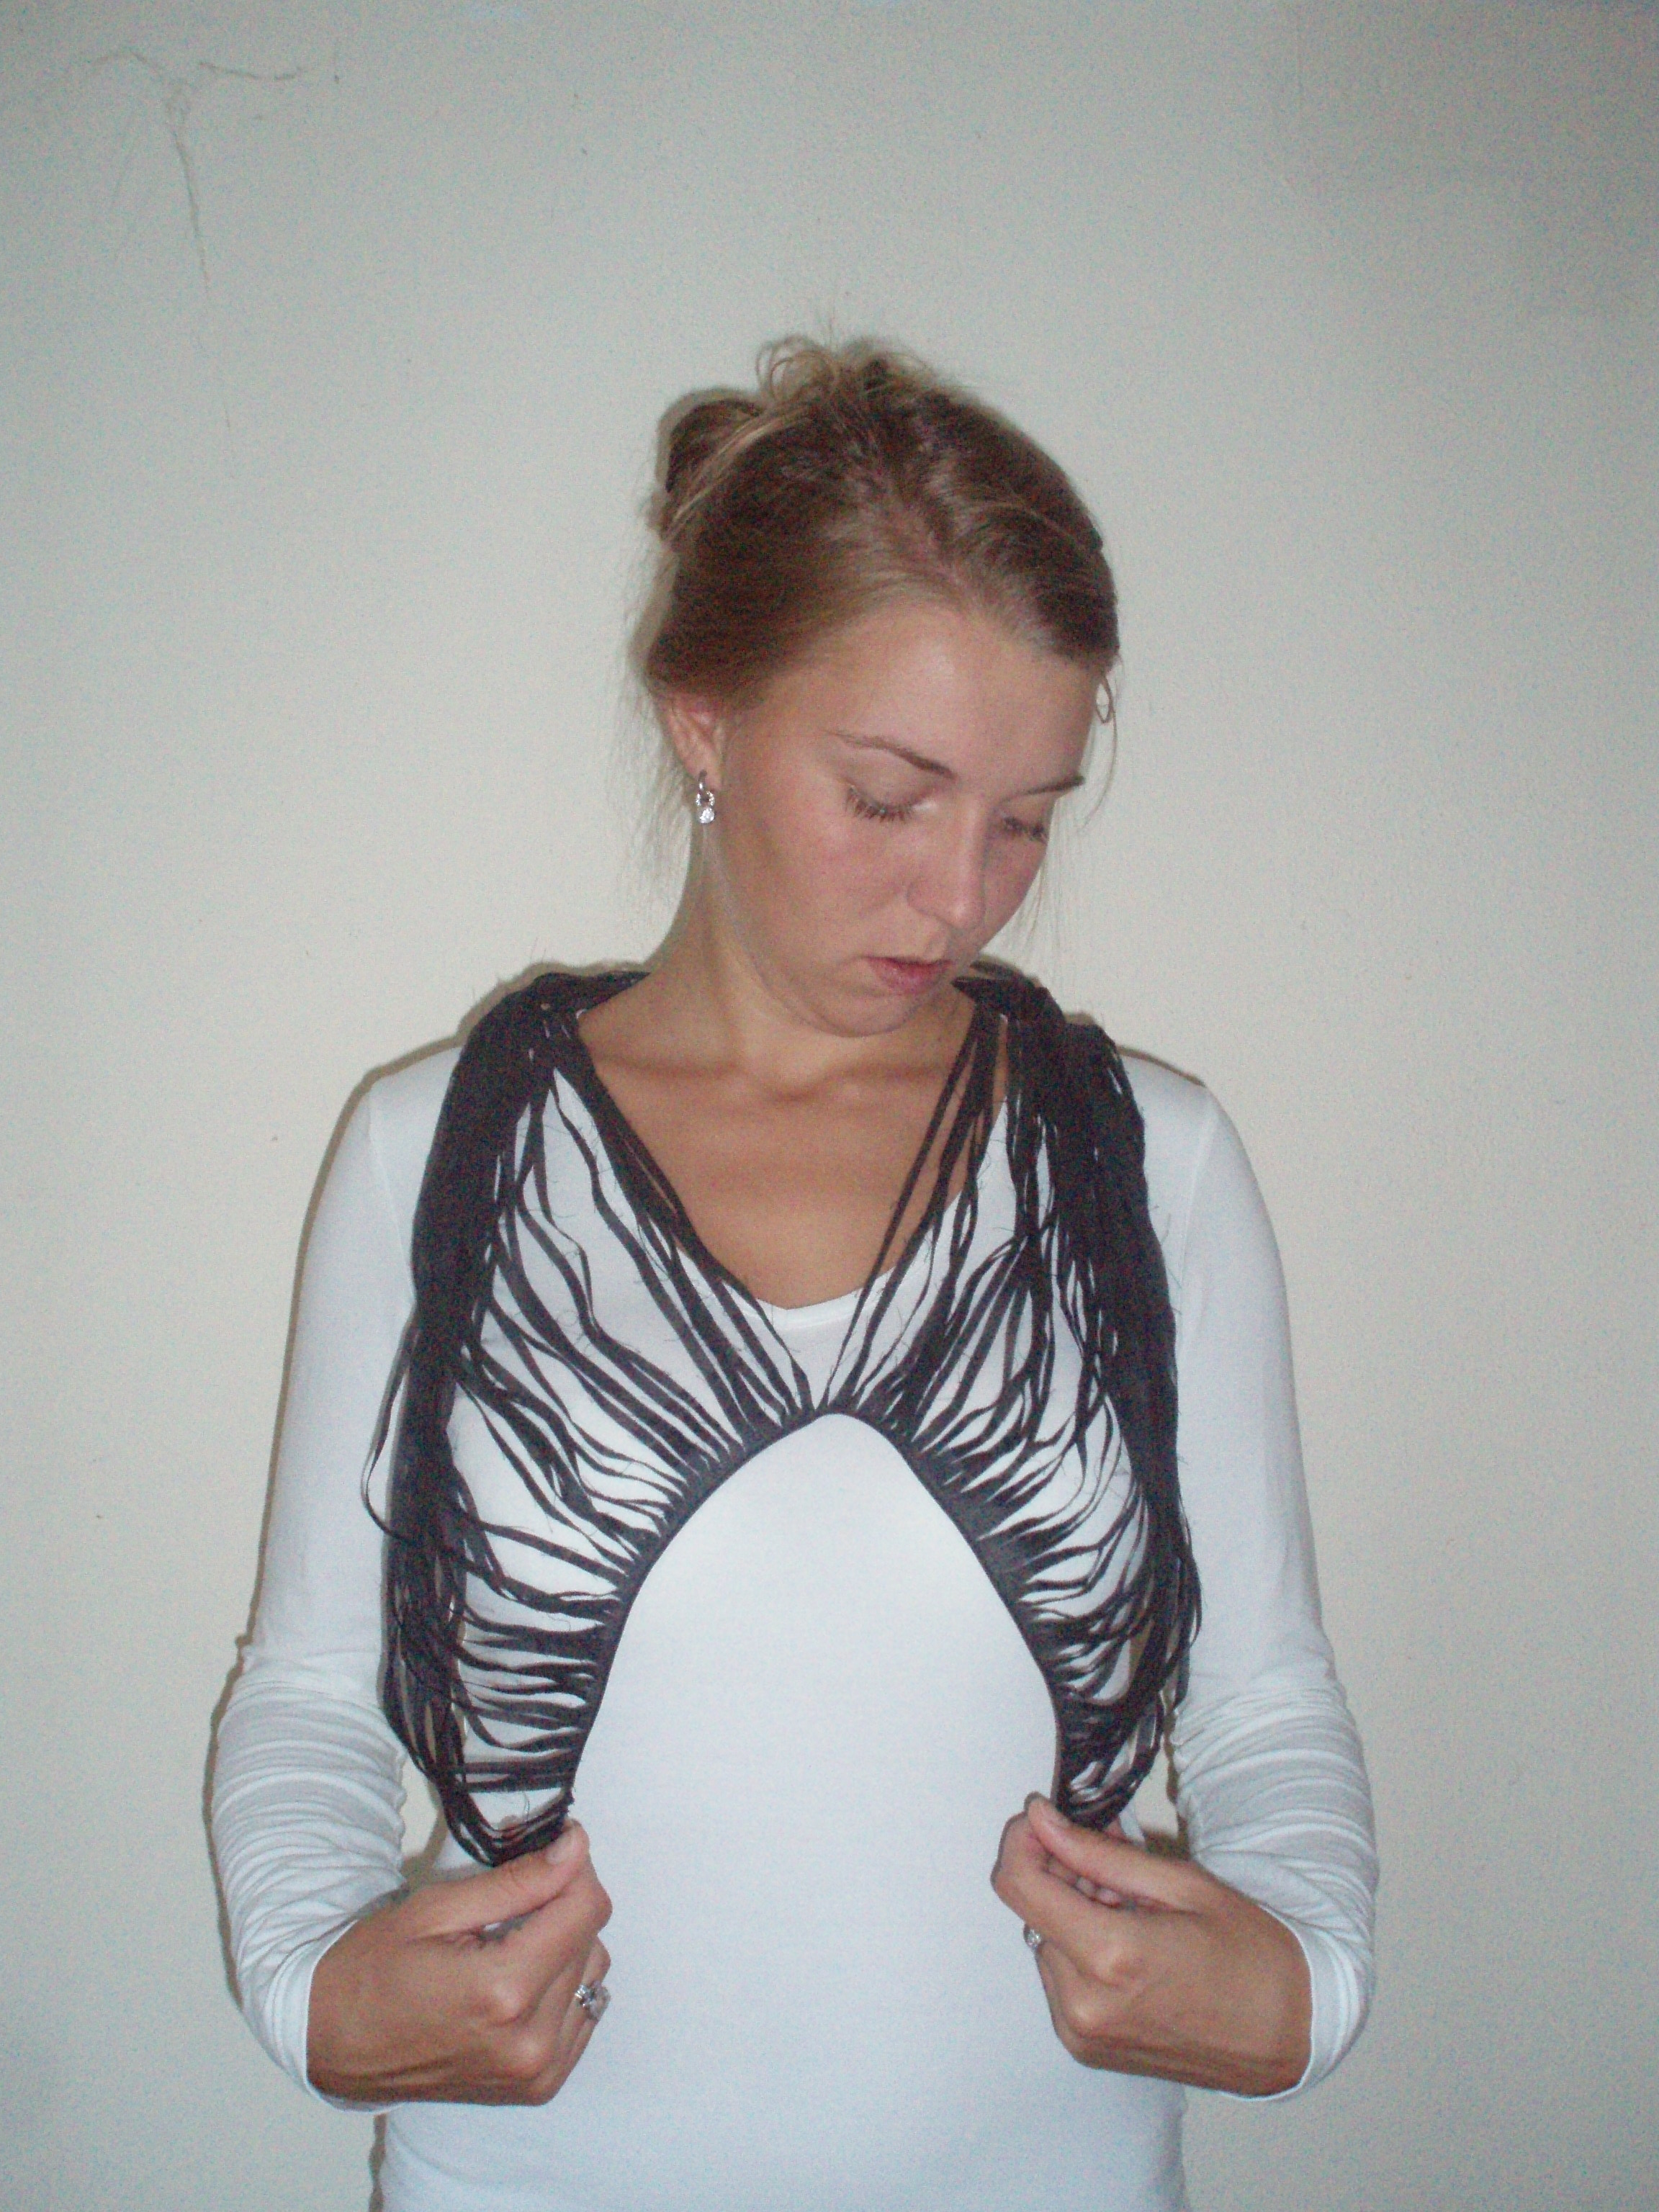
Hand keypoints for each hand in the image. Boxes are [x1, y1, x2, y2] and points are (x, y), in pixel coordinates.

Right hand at [307, 1822, 612, 2104]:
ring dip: (566, 1948)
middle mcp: (531, 2041)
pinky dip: (562, 1988)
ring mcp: (538, 2072)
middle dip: (564, 1907)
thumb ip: (516, 1881)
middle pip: (592, 1941)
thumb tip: (577, 1847)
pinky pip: (581, 2016)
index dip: (575, 1869)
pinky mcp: (539, 2087)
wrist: (332, 2044)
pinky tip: (521, 1979)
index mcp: (504, 1992)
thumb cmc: (373, 1968)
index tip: (555, 1849)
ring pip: (592, 1977)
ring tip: (512, 1943)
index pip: (587, 1909)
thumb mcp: (436, 1909)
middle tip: (517, 1899)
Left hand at [992, 1795, 1309, 2096]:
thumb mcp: (1183, 1885)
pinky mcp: (1088, 2049)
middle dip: (1063, 1877)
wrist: (1289, 2033)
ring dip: (1075, 1916)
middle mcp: (1085, 2004)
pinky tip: (1130, 1945)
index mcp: (1111, 1958)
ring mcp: (1083, 2034)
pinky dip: (1083, 1954)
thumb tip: (1042, 1820)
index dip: (1022, 1841)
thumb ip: (1100, 1853)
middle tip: (1116, 1864)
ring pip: (1046, 1944)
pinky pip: (1061, 1981)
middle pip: (1034, 1912)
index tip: (1042, 1819)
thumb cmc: (1251, 1956)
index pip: (1019, 1884)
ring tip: (1135, 1911)